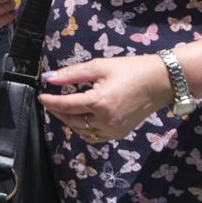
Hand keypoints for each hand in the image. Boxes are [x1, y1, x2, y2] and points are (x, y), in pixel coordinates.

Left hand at [38, 55, 176, 143]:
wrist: (160, 82)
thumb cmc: (130, 70)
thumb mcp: (99, 66)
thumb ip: (72, 74)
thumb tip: (50, 79)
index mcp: (99, 102)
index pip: (66, 106)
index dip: (50, 101)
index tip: (41, 96)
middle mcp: (105, 120)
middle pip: (71, 121)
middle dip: (58, 112)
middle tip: (51, 101)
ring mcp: (113, 130)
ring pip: (82, 131)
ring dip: (69, 121)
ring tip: (64, 109)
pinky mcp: (120, 134)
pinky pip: (95, 136)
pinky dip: (84, 129)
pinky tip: (81, 118)